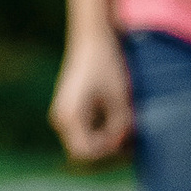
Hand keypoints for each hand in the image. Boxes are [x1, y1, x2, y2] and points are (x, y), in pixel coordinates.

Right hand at [49, 27, 133, 160]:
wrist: (92, 38)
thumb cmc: (106, 64)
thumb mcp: (119, 98)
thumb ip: (121, 126)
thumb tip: (121, 145)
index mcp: (68, 116)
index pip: (86, 152)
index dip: (108, 149)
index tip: (125, 133)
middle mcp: (60, 119)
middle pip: (85, 151)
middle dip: (107, 147)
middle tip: (129, 133)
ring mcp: (64, 116)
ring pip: (86, 142)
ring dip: (106, 139)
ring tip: (127, 125)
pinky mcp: (71, 111)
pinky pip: (86, 132)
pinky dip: (102, 131)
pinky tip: (119, 120)